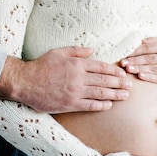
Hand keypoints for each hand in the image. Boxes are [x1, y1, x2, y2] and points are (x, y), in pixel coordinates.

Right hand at [0, 47, 131, 112]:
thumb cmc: (42, 65)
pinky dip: (101, 105)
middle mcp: (79, 78)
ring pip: (101, 94)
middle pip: (104, 81)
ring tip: (125, 96)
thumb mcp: (59, 52)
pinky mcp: (70, 104)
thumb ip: (76, 50)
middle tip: (130, 85)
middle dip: (120, 83)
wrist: (26, 82)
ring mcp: (75, 92)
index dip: (114, 71)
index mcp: (77, 64)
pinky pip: (90, 105)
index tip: (123, 73)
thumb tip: (92, 50)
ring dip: (115, 94)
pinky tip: (109, 105)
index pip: (101, 67)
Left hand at [119, 37, 156, 89]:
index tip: (125, 53)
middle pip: (149, 58)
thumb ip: (151, 42)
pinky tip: (139, 76)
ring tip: (128, 69)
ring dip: (139, 68)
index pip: (148, 47)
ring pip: (153, 68)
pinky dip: (149, 77)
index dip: (135, 50)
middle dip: (135, 60)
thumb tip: (139, 41)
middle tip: (123, 63)